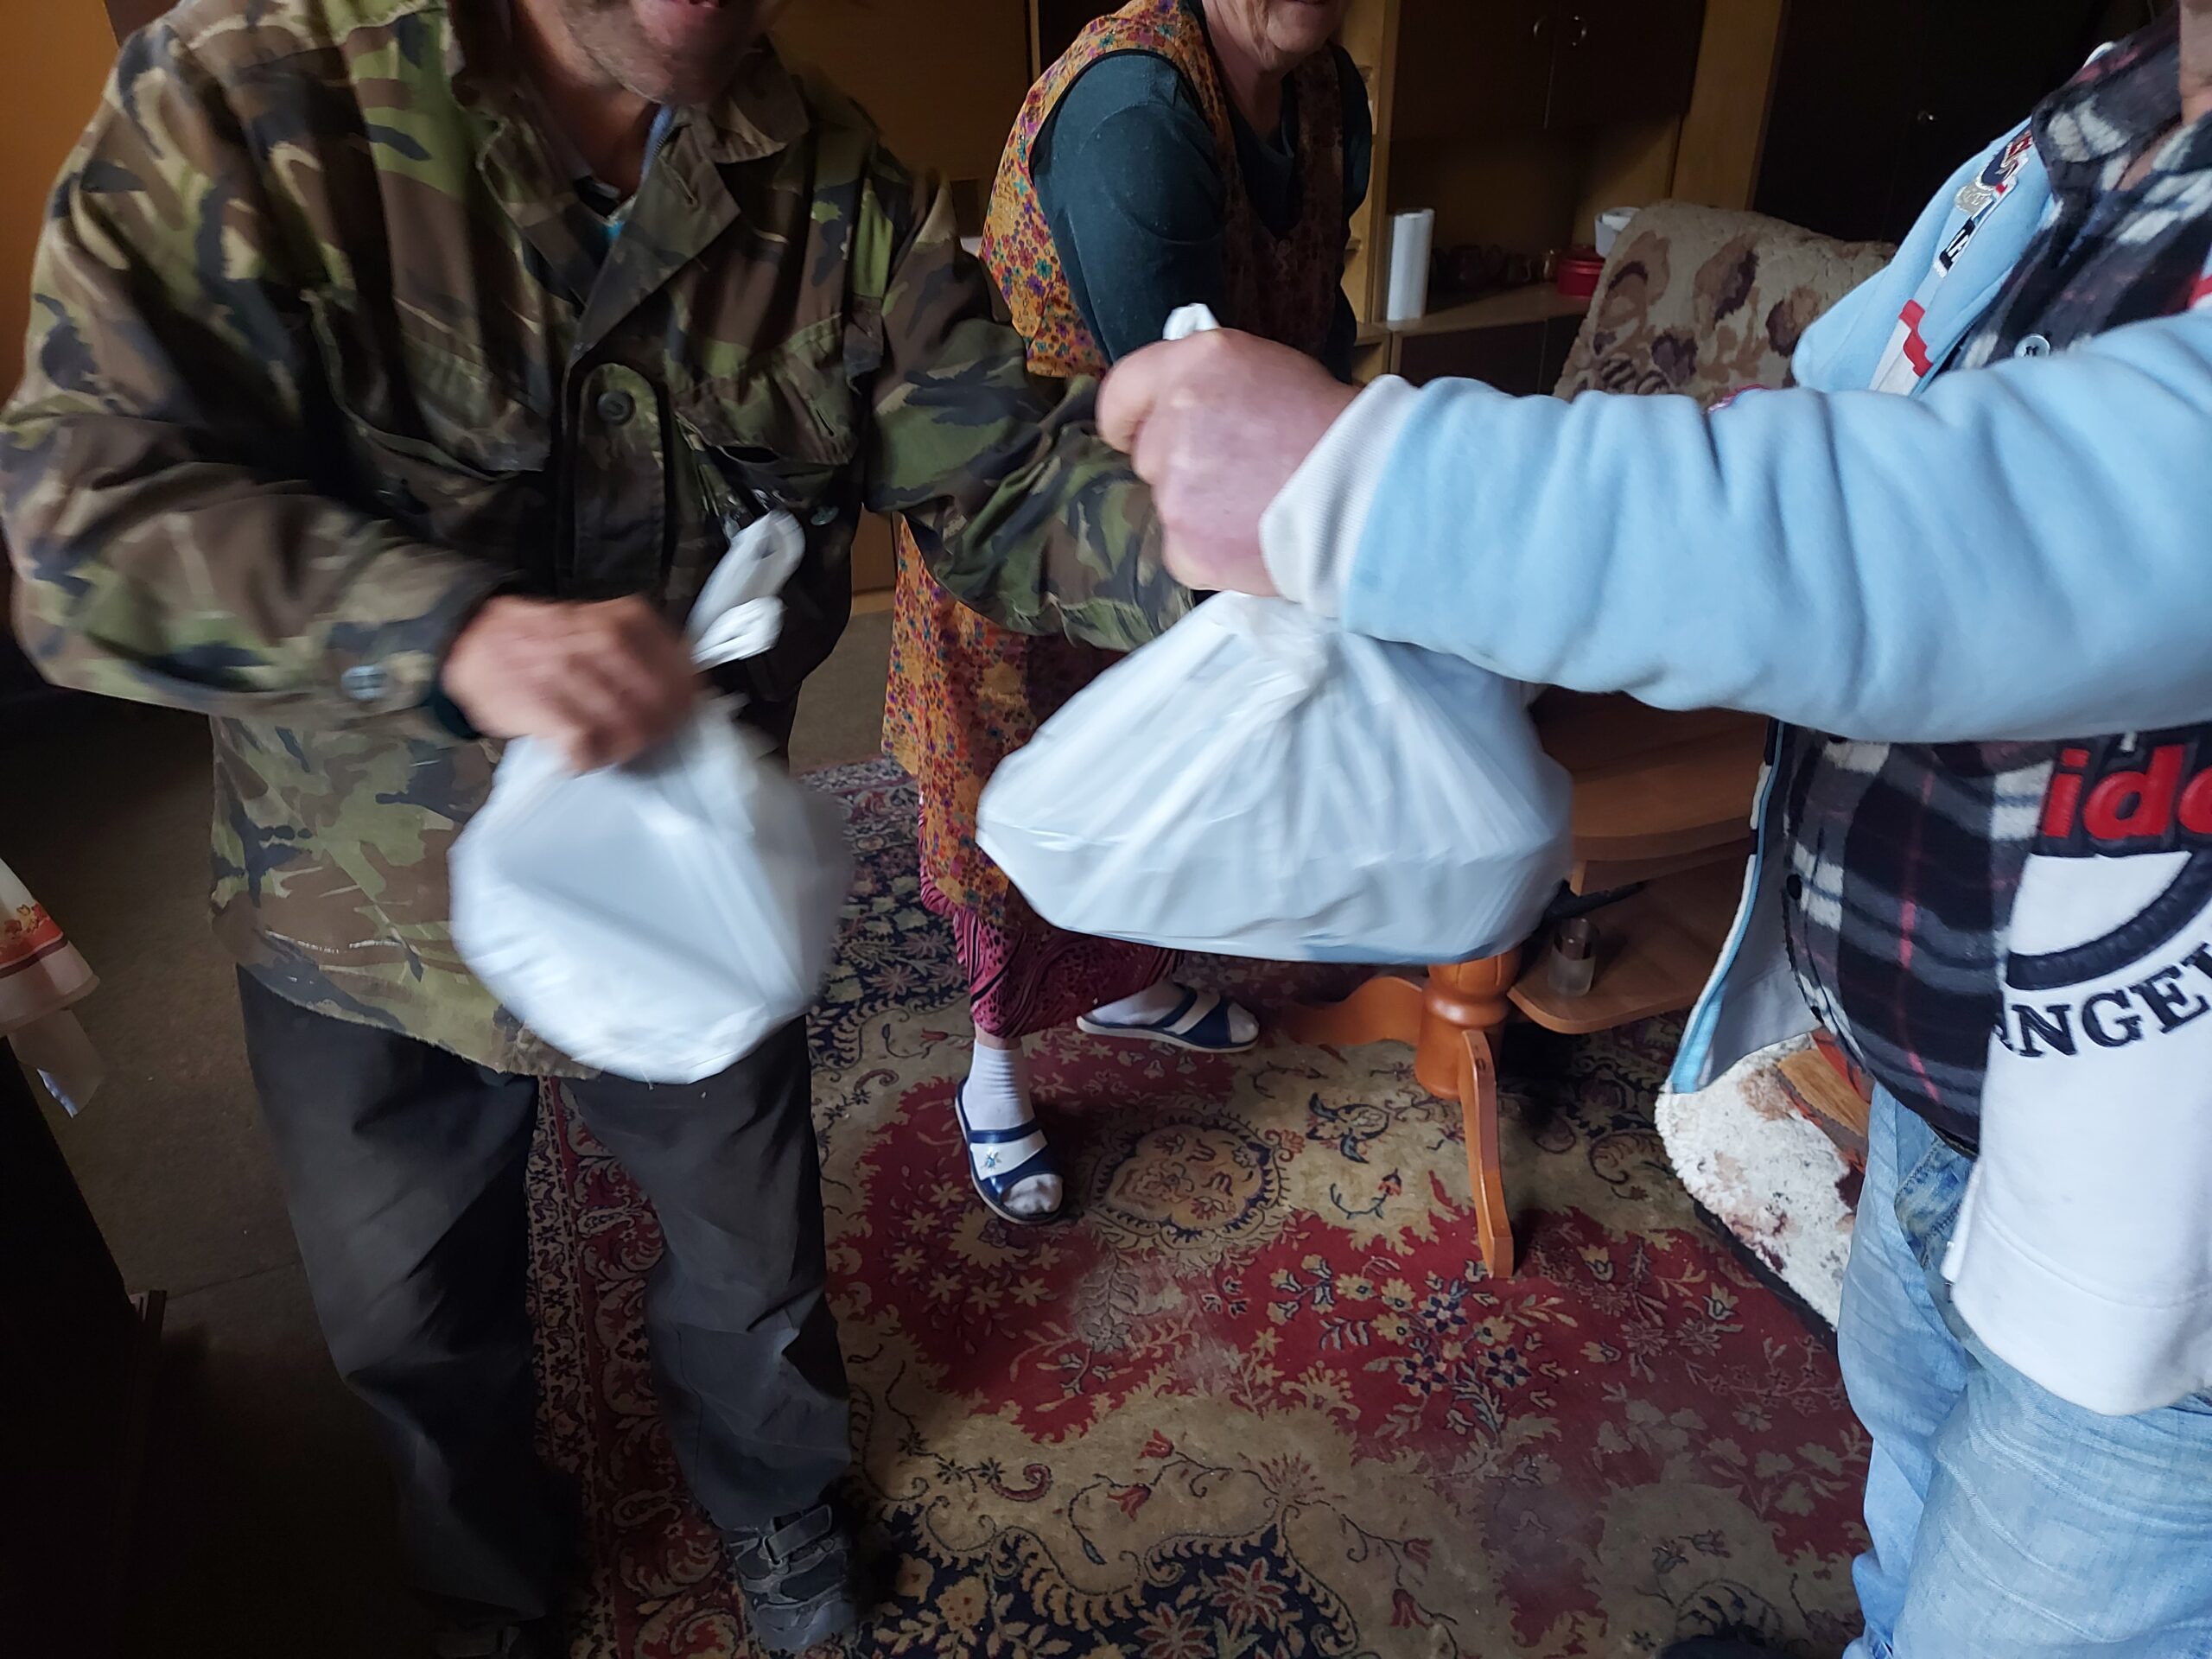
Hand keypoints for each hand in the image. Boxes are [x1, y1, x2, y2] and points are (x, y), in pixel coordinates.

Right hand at [440, 594, 698, 770]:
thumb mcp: (590, 623)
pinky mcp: (540, 705)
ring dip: (630, 743)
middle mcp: (595, 642)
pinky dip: (590, 757)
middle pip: (654, 695)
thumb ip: (633, 644)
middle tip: (660, 735)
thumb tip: (682, 678)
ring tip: (624, 748)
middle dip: (664, 722)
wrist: (469, 639)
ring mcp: (567, 673)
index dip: (686, 690)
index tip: (689, 707)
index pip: (672, 660)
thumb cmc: (537, 638)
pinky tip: (585, 757)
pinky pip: (583, 742)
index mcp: (615, 620)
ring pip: (625, 721)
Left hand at [1098, 330, 1358, 595]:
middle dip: (1181, 463)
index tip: (1133, 431)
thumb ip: (1209, 382)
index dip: (1127, 416)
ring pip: (1169, 502)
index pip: (1123, 389)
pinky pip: (1182, 548)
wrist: (1368, 493)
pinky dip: (1211, 549)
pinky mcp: (1185, 544)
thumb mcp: (1268, 368)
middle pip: (1148, 452)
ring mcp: (1174, 488)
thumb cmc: (1334, 428)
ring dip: (1200, 507)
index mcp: (1195, 364)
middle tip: (1239, 471)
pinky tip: (1252, 537)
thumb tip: (1179, 403)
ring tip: (1257, 504)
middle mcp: (1174, 421)